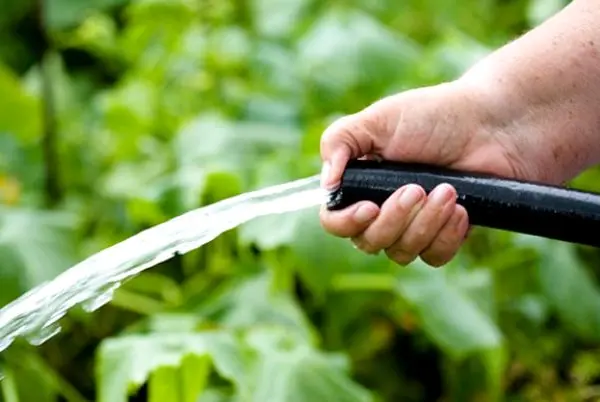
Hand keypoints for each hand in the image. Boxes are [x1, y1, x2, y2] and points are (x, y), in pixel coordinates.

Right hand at [319, 80, 529, 266]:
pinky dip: (447, 237)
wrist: (494, 123)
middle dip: (394, 219)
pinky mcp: (445, 234)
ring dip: (424, 224)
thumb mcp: (380, 118)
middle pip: (368, 242)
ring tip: (448, 191)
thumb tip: (326, 184)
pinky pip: (434, 257)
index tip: (369, 207)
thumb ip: (340, 141)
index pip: (335, 220)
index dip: (347, 223)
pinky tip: (462, 211)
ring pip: (401, 252)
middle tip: (418, 188)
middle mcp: (383, 207)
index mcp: (361, 182)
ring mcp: (414, 224)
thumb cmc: (435, 115)